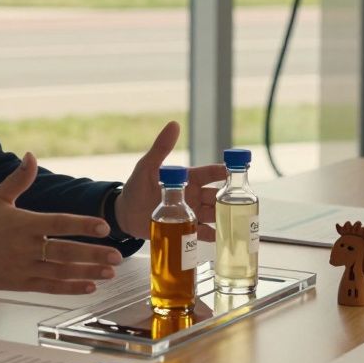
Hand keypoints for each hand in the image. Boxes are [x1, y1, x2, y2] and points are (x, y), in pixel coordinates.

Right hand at [0, 153, 123, 294]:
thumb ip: (18, 179)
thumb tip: (31, 155)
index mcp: (22, 224)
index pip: (58, 223)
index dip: (82, 225)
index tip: (104, 226)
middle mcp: (25, 248)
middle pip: (65, 252)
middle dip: (93, 255)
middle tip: (117, 256)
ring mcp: (23, 268)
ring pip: (61, 272)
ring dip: (88, 273)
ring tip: (111, 273)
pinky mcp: (19, 284)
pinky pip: (49, 287)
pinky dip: (70, 288)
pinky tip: (90, 286)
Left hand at [112, 121, 227, 241]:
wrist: (125, 214)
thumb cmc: (136, 187)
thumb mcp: (147, 166)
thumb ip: (161, 147)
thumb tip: (174, 124)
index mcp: (188, 178)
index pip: (210, 174)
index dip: (224, 171)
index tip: (238, 170)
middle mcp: (193, 195)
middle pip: (216, 196)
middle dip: (228, 198)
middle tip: (239, 202)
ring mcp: (190, 212)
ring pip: (213, 214)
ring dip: (223, 217)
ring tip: (233, 222)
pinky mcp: (185, 228)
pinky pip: (202, 232)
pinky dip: (212, 235)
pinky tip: (220, 238)